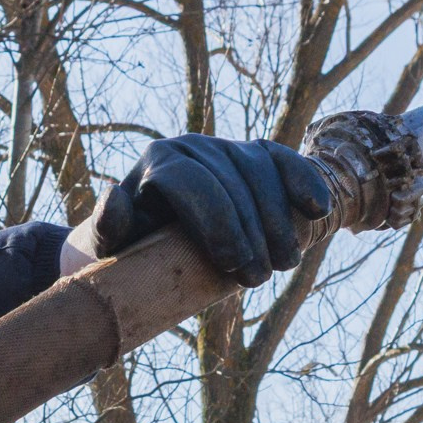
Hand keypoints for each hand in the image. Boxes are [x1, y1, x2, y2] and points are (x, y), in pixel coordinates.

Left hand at [92, 136, 333, 287]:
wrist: (146, 233)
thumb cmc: (125, 245)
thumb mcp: (107, 243)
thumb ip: (106, 225)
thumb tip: (113, 198)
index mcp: (157, 162)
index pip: (192, 183)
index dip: (217, 223)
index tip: (233, 266)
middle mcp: (191, 145)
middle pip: (231, 180)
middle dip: (251, 230)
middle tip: (260, 278)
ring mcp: (225, 147)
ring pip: (260, 170)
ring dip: (279, 218)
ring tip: (285, 263)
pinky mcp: (253, 154)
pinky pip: (282, 160)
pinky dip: (302, 181)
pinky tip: (316, 211)